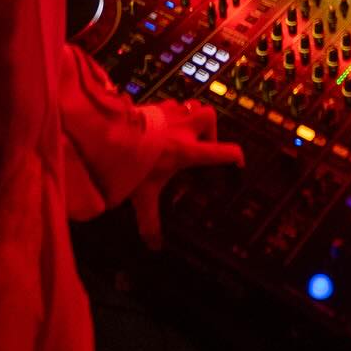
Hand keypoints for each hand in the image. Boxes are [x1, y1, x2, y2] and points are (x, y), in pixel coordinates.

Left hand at [130, 99, 243, 248]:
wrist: (111, 135)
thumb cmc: (132, 164)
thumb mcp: (143, 196)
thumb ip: (150, 221)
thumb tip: (154, 246)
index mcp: (187, 151)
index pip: (222, 152)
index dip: (235, 157)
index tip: (238, 163)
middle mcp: (183, 129)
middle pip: (210, 117)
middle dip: (210, 129)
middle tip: (200, 143)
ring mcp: (170, 114)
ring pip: (192, 105)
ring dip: (191, 117)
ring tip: (183, 131)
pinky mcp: (155, 105)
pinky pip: (172, 104)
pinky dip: (172, 112)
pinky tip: (162, 123)